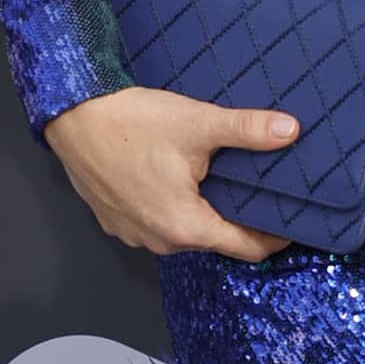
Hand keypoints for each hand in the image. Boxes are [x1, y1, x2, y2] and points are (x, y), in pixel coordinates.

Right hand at [45, 84, 298, 261]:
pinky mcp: (116, 220)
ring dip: (203, 211)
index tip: (293, 219)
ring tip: (220, 179)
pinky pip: (157, 222)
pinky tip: (178, 177)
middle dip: (238, 217)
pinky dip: (173, 206)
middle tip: (260, 188)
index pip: (247, 248)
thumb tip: (290, 130)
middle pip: (216, 239)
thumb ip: (247, 130)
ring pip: (185, 230)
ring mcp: (134, 234)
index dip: (275, 236)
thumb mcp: (198, 123)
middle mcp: (159, 242)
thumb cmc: (130, 123)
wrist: (71, 115)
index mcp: (185, 228)